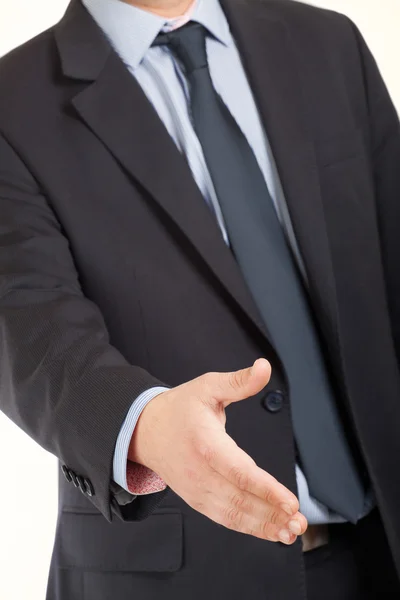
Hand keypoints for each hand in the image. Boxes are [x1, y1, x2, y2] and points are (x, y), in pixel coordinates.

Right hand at [129, 359, 306, 543]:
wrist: (146, 431)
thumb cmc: (179, 408)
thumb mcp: (208, 386)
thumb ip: (239, 381)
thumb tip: (264, 367)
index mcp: (206, 443)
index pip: (240, 472)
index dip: (266, 490)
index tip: (290, 501)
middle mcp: (201, 472)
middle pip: (239, 500)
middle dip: (272, 514)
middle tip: (299, 521)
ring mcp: (198, 489)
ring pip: (233, 515)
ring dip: (264, 526)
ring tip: (291, 531)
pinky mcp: (198, 499)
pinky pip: (224, 518)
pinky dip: (249, 527)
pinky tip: (270, 530)